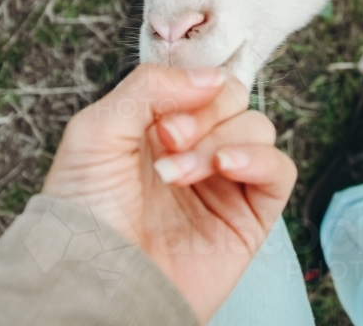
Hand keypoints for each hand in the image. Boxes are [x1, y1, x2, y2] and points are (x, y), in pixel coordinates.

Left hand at [43, 64, 296, 323]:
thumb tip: (210, 76)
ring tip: (180, 174)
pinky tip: (226, 167)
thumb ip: (148, 87)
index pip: (199, 79)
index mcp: (157, 124)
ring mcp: (222, 183)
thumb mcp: (95, 131)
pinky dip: (259, 158)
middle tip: (169, 141)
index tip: (163, 117)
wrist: (93, 285)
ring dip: (221, 140)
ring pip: (257, 127)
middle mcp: (194, 148)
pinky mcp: (247, 218)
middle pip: (232, 97)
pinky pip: (279, 170)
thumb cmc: (83, 216)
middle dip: (203, 113)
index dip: (188, 86)